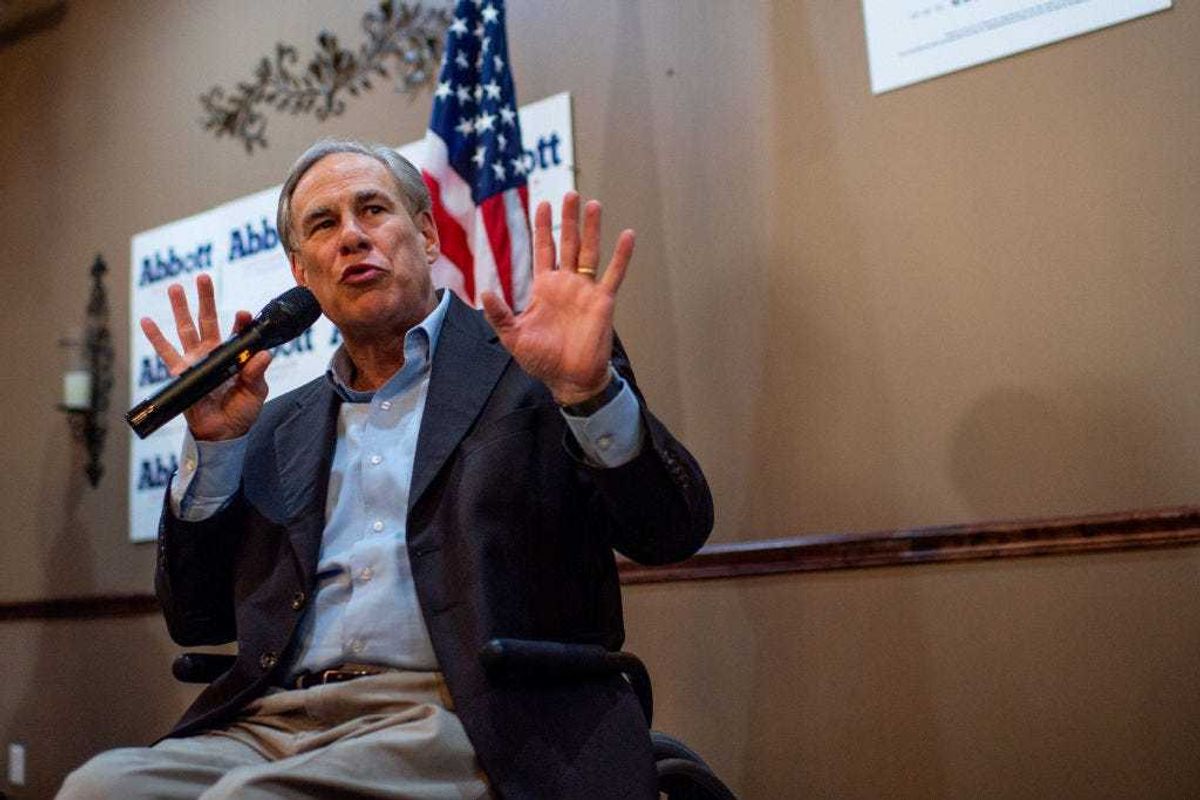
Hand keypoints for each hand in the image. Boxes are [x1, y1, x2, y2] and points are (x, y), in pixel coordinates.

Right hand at [139, 274, 271, 440]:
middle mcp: (213, 352)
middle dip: (205, 298)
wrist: (222, 431)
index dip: (240, 321)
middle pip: (208, 320)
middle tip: (203, 277)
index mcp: (234, 355)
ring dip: (180, 308)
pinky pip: (165, 352)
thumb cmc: (242, 410)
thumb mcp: (256, 391)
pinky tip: (147, 320)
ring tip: (175, 287)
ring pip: (186, 329)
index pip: (237, 331)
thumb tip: (264, 355)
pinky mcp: (181, 372)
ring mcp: (195, 360)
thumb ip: (257, 373)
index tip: (243, 314)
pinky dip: (155, 337)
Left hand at [481, 192, 633, 404]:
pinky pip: (614, 274)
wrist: (568, 380)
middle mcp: (566, 284)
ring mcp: (586, 291)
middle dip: (568, 218)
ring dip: (592, 229)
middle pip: (567, 243)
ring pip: (589, 252)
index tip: (542, 203)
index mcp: (544, 287)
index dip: (543, 227)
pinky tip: (627, 234)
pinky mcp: (603, 301)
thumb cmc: (542, 360)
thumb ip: (499, 313)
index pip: (544, 249)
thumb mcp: (513, 336)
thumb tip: (485, 291)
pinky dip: (622, 255)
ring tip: (593, 204)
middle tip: (570, 193)